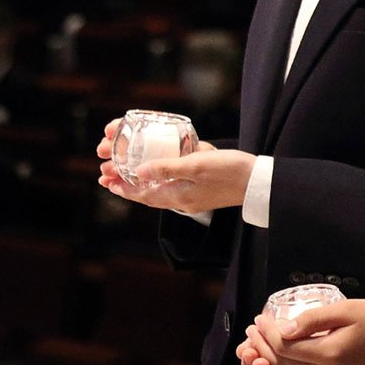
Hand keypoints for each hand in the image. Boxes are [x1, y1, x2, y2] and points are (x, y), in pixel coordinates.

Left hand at [97, 132, 241, 213]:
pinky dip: (159, 182)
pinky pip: (172, 188)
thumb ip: (167, 168)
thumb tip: (139, 171)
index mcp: (178, 195)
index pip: (143, 194)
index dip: (123, 188)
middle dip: (126, 186)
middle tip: (108, 177)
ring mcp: (192, 198)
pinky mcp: (202, 193)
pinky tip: (159, 174)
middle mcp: (182, 200)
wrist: (258, 182)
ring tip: (126, 176)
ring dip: (140, 184)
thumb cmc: (230, 171)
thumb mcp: (196, 165)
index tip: (107, 181)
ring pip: (159, 193)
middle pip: (147, 195)